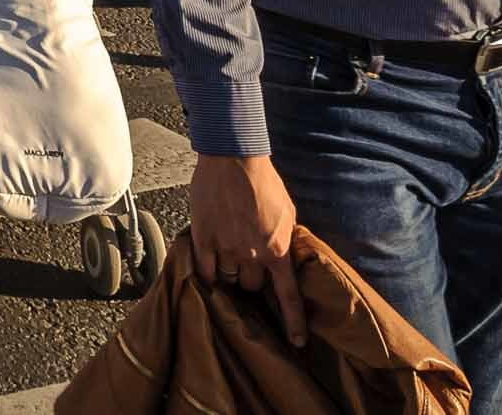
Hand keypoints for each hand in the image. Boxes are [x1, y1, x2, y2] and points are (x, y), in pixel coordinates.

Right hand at [188, 154, 310, 345]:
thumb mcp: (287, 213)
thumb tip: (284, 260)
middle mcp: (252, 254)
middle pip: (251, 286)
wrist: (233, 159)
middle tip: (248, 264)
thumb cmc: (264, 182)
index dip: (294, 322)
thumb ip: (284, 240)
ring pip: (228, 279)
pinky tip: (210, 262)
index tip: (297, 342)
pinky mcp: (203, 238)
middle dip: (252, 278)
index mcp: (277, 249)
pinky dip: (209, 270)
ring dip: (230, 271)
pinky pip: (206, 269)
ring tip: (228, 254)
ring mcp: (226, 247)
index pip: (288, 296)